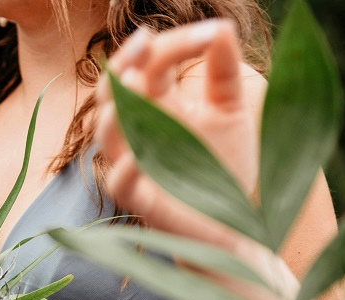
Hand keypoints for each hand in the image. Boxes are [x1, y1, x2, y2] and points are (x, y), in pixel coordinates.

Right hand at [96, 19, 259, 250]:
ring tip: (135, 83)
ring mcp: (136, 165)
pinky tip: (137, 156)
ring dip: (116, 110)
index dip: (175, 44)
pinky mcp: (142, 202)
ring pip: (108, 134)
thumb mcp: (231, 111)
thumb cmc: (226, 169)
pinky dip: (124, 169)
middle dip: (124, 63)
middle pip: (114, 91)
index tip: (211, 32)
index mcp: (158, 105)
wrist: (237, 227)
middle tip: (146, 40)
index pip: (151, 65)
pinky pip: (120, 184)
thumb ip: (223, 71)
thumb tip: (222, 27)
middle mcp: (139, 131)